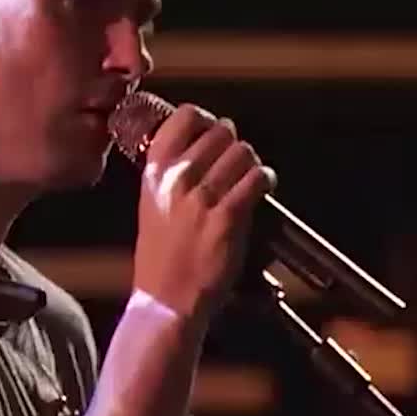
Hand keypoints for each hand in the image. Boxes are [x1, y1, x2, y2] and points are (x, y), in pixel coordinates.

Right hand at [132, 104, 276, 322]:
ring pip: (242, 152)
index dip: (204, 118)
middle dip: (233, 141)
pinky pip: (256, 179)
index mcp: (154, 173)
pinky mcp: (228, 217)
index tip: (212, 127)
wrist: (166, 297)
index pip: (182, 119)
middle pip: (219, 132)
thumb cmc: (160, 255)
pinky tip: (263, 184)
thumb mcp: (152, 205)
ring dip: (251, 160)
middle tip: (236, 155)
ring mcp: (203, 198)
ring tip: (250, 172)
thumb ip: (169, 174)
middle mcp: (177, 179)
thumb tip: (199, 146)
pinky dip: (265, 177)